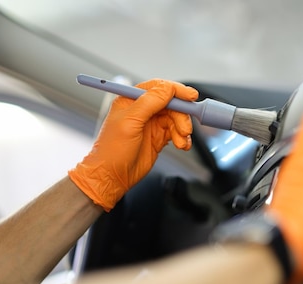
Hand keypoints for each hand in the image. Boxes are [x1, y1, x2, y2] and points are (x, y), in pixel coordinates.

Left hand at [69, 79, 198, 210]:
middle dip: (181, 116)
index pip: (158, 88)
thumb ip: (149, 102)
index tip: (191, 97)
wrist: (112, 176)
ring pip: (176, 119)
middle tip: (185, 129)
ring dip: (182, 130)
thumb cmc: (112, 150)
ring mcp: (151, 124)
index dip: (176, 91)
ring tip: (181, 142)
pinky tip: (181, 145)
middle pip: (171, 104)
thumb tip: (167, 88)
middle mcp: (142, 110)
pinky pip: (176, 132)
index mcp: (132, 100)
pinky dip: (182, 138)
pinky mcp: (158, 137)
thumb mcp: (130, 122)